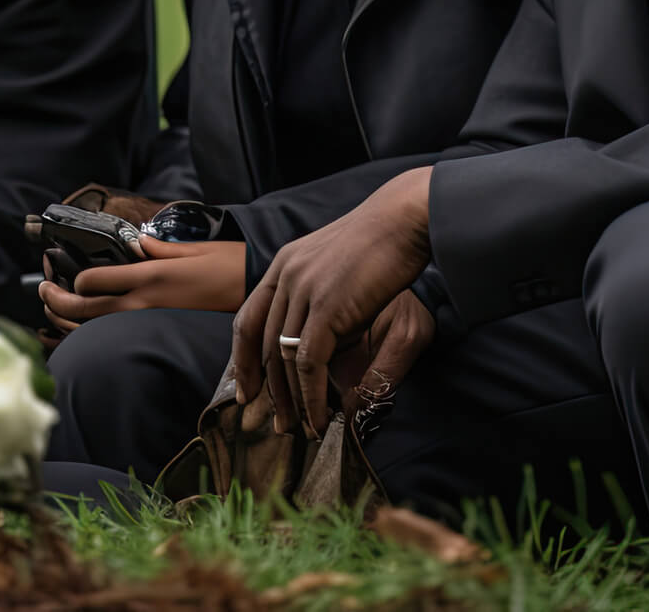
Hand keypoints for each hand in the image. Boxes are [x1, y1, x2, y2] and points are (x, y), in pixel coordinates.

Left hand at [38, 239, 246, 331]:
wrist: (257, 298)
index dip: (73, 280)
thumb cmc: (231, 267)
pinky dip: (93, 337)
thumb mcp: (195, 250)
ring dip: (68, 322)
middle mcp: (146, 301)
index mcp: (152, 274)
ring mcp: (152, 321)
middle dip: (56, 302)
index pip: (95, 282)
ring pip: (97, 329)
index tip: (66, 272)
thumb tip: (135, 244)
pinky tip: (82, 332)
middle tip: (42, 292)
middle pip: (86, 310)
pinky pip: (117, 338)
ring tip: (53, 310)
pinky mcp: (161, 332)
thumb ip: (160, 249)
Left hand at [233, 166, 433, 435]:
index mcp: (283, 264)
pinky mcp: (327, 308)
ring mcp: (303, 291)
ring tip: (299, 428)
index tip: (247, 391)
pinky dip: (311, 396)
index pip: (248, 318)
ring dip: (290, 400)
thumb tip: (312, 338)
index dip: (243, 359)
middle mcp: (285, 276)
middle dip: (267, 390)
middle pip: (262, 344)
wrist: (405, 219)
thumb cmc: (381, 241)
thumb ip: (317, 296)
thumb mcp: (335, 266)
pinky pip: (308, 364)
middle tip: (276, 423)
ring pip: (283, 358)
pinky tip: (319, 417)